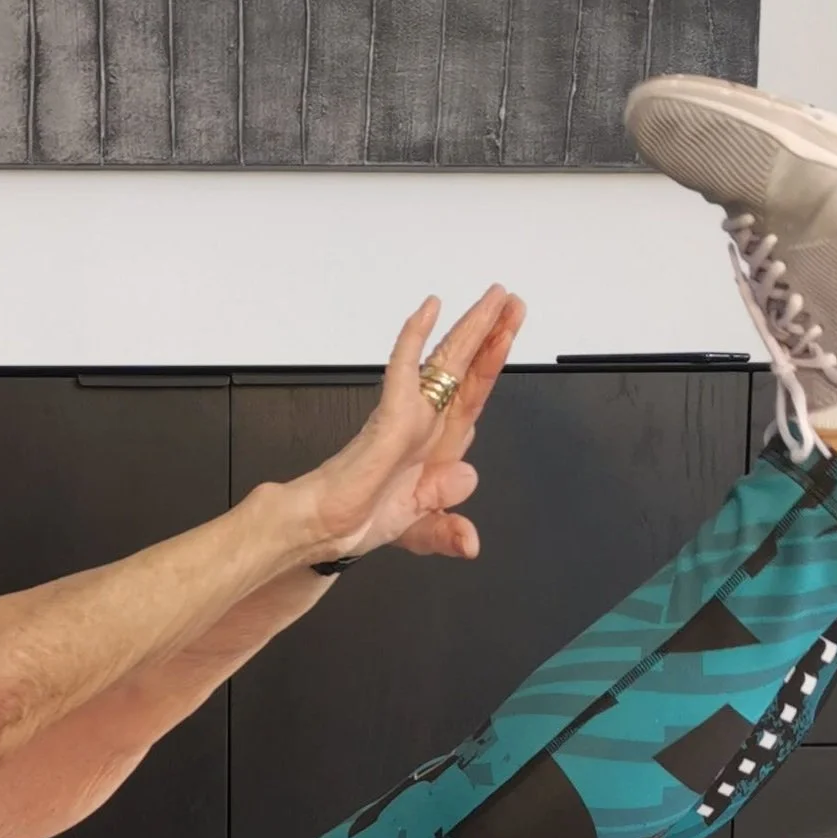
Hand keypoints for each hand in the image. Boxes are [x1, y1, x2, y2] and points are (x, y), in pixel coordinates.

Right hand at [289, 286, 526, 565]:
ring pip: (443, 364)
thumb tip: (470, 539)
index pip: (472, 398)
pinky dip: (414, 342)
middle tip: (509, 298)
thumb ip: (445, 532)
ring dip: (466, 330)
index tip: (509, 331)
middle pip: (463, 372)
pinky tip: (427, 313)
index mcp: (440, 447)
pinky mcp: (387, 418)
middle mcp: (427, 425)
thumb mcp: (420, 533)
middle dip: (488, 333)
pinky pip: (403, 373)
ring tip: (490, 299)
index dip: (491, 365)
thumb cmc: (368, 520)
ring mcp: (407, 417)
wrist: (326, 533)